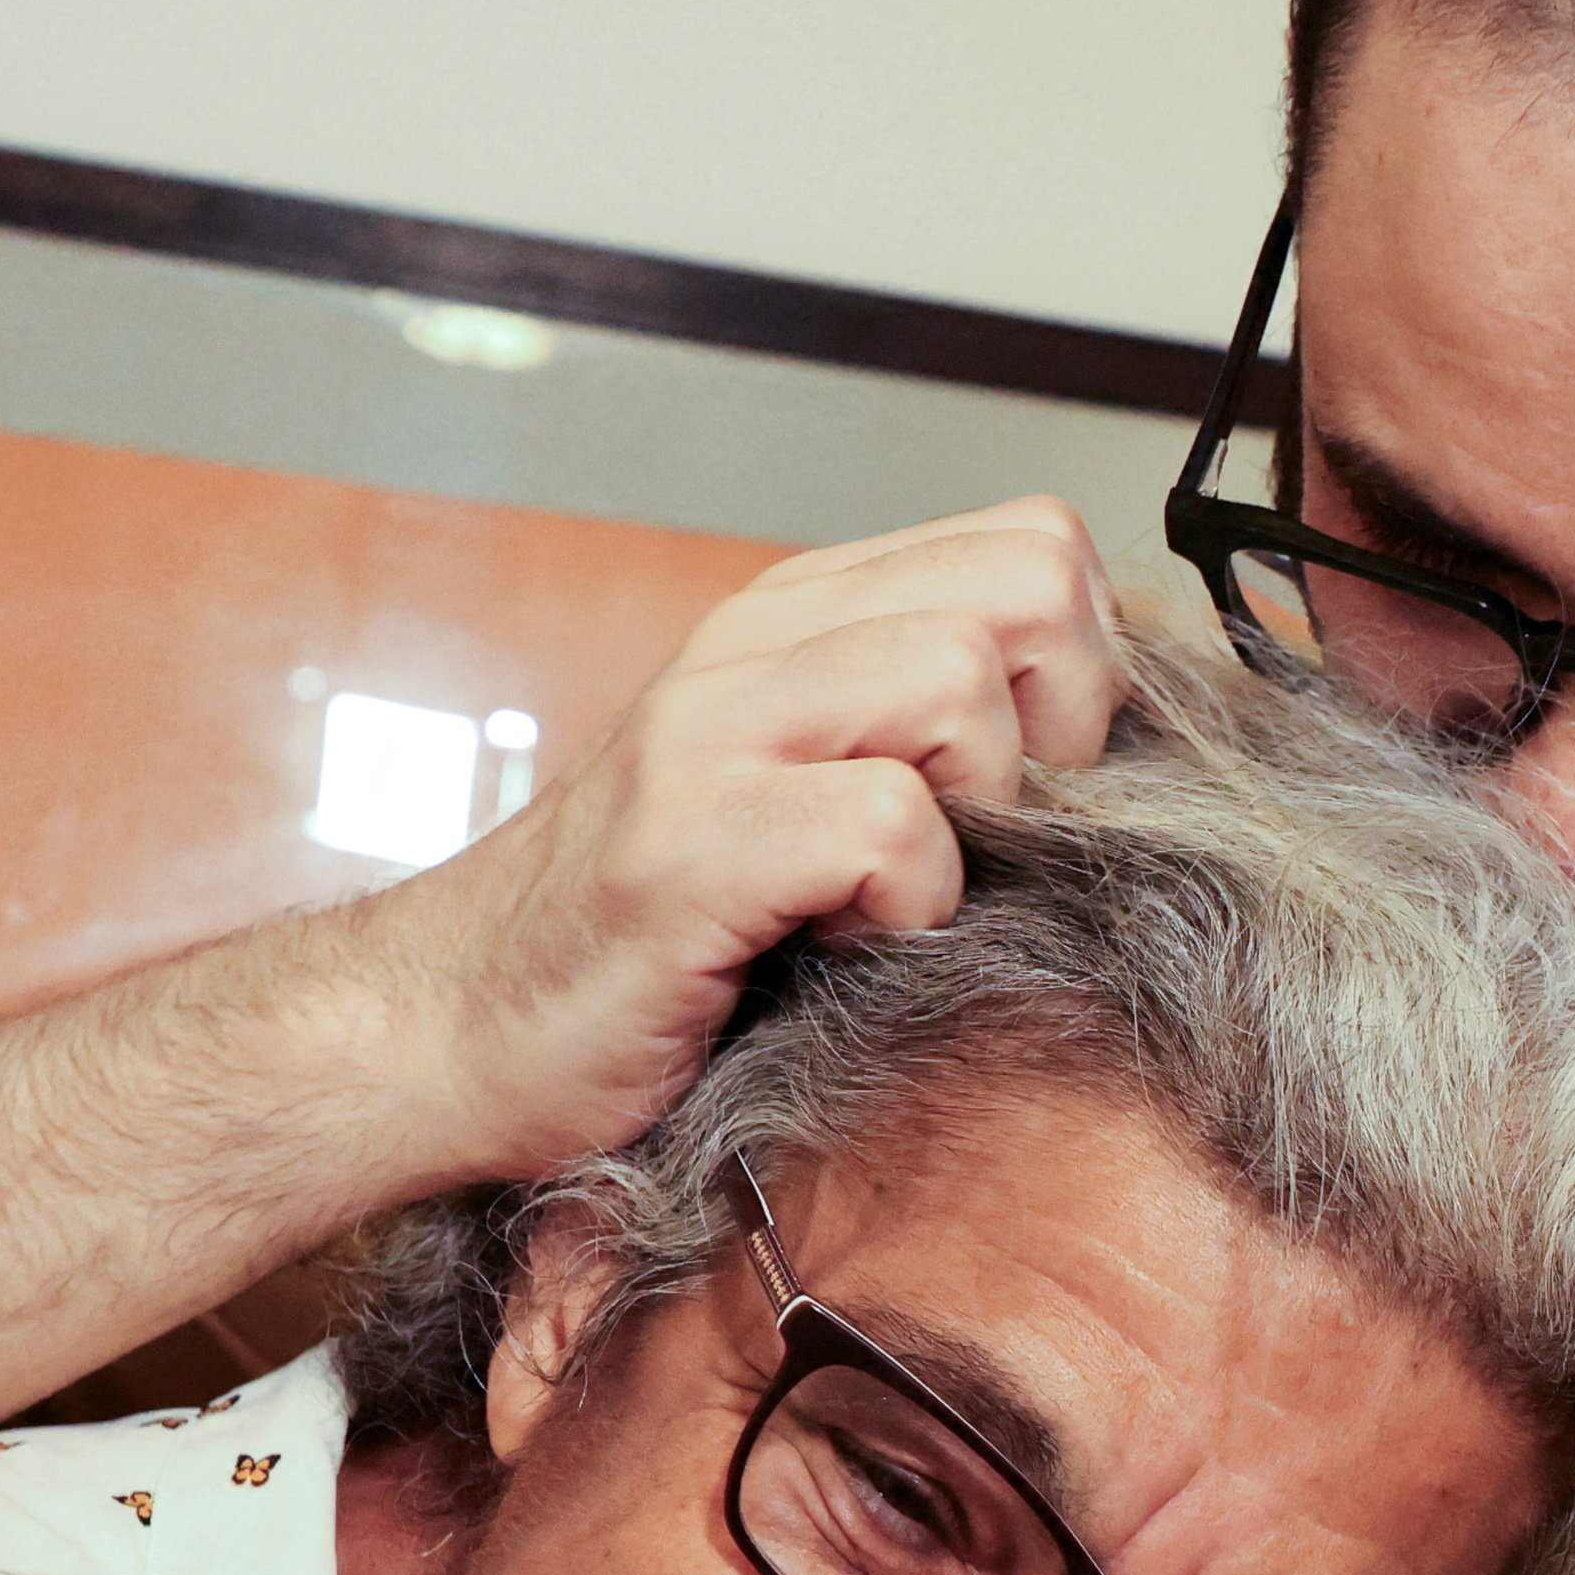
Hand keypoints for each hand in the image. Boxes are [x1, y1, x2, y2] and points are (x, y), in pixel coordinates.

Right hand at [364, 503, 1127, 1182]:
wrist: (452, 1028)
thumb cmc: (661, 935)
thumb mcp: (811, 795)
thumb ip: (933, 738)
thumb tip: (1122, 747)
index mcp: (806, 614)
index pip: (1039, 546)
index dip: (1087, 673)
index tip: (1039, 790)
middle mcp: (757, 638)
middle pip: (1031, 586)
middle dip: (1063, 729)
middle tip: (991, 840)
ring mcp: (713, 730)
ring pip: (959, 683)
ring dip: (977, 817)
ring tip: (897, 895)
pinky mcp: (688, 841)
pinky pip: (886, 826)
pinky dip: (907, 909)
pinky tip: (838, 946)